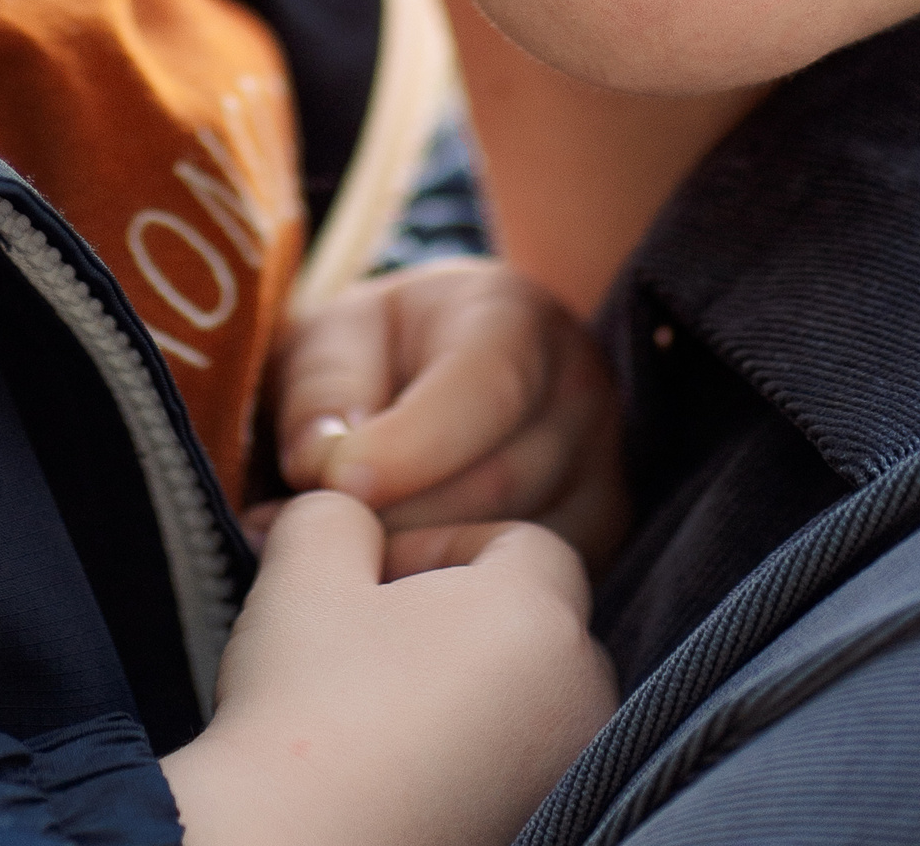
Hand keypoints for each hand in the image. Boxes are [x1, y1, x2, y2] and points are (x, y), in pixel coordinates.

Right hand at [163, 491, 614, 845]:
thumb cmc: (303, 707)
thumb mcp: (303, 568)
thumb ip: (337, 510)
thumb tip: (351, 520)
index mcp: (540, 618)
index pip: (523, 541)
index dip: (441, 540)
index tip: (369, 576)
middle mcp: (582, 702)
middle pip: (535, 620)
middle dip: (456, 613)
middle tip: (368, 636)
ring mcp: (567, 782)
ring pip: (528, 700)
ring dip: (465, 688)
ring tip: (375, 708)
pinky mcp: (540, 834)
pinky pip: (518, 769)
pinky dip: (469, 757)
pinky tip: (393, 769)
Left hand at [272, 257, 629, 568]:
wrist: (413, 385)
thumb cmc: (366, 359)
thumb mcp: (325, 344)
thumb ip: (320, 390)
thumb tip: (322, 465)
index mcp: (514, 315)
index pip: (484, 389)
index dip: (408, 446)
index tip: (333, 483)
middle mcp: (578, 386)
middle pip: (503, 480)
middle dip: (402, 519)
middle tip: (317, 542)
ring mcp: (603, 467)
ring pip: (523, 546)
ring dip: (426, 567)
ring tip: (349, 567)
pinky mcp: (601, 539)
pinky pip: (539, 593)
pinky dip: (464, 603)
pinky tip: (401, 597)